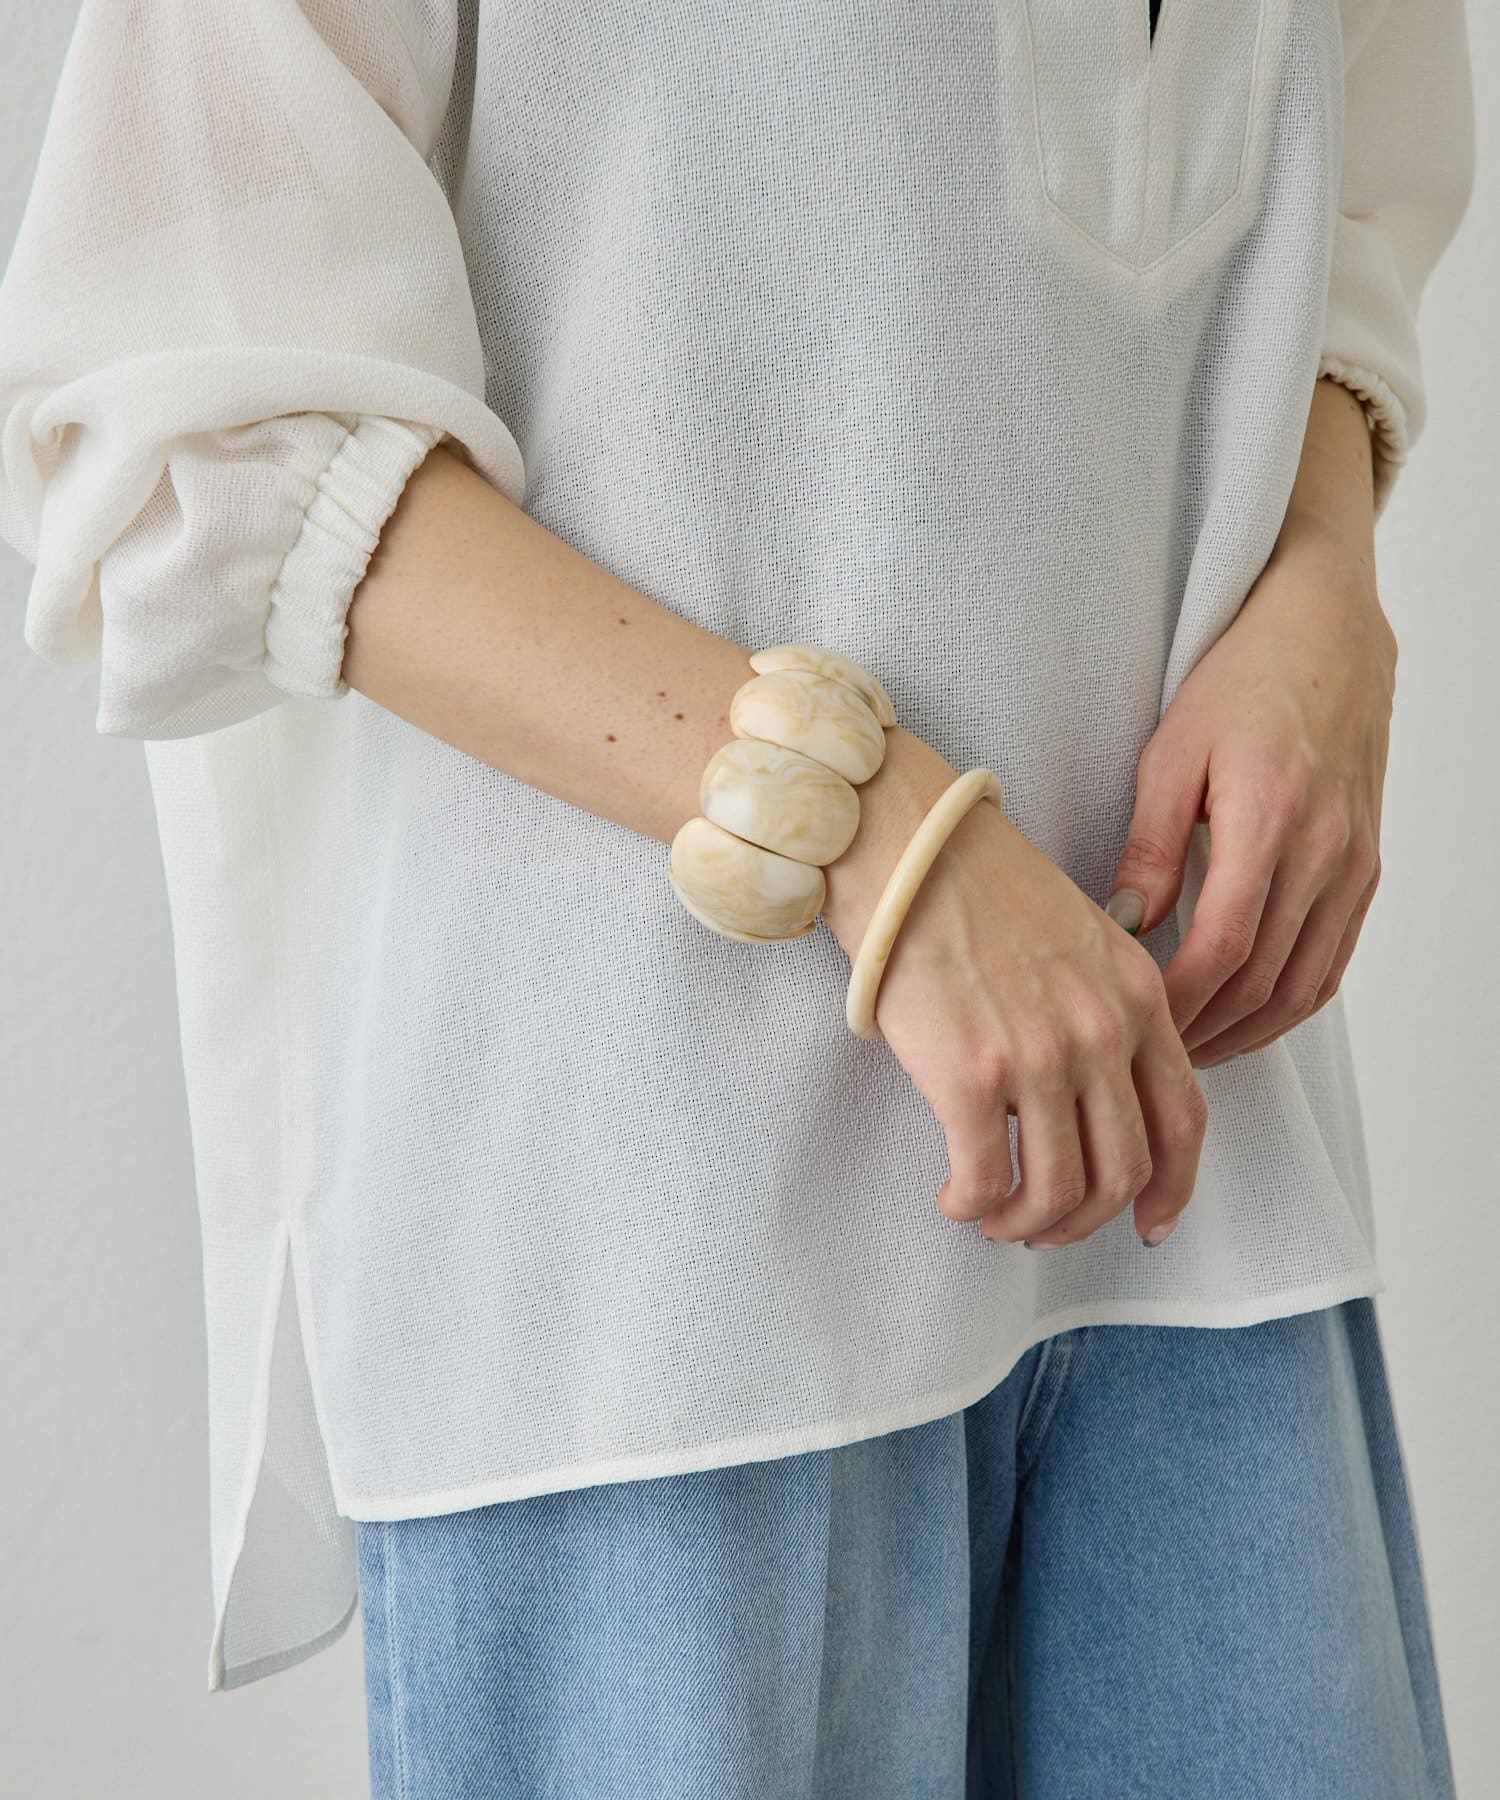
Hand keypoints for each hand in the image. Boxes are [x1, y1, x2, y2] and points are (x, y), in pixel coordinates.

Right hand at [824, 737, 1207, 1248]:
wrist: (906, 849)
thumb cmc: (977, 885)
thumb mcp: (1081, 938)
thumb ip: (1105, 1010)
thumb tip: (1086, 1095)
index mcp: (1139, 997)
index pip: (1184, 1119)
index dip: (1172, 1189)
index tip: (1150, 1224)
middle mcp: (1103, 1033)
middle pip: (1123, 1172)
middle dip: (1085, 1220)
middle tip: (1045, 1228)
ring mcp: (1041, 1057)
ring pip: (1058, 1191)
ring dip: (1025, 1224)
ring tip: (993, 1217)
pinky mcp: (971, 1076)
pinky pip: (986, 1178)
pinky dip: (971, 1205)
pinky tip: (954, 1197)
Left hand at [1105, 399, 1392, 1065]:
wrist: (1330, 633)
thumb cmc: (1240, 680)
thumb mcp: (1173, 751)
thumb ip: (1151, 845)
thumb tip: (1125, 927)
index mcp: (1269, 817)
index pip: (1221, 948)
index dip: (1175, 1002)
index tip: (1129, 1023)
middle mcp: (1325, 850)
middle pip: (1263, 980)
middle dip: (1203, 1031)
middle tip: (1147, 1053)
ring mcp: (1355, 863)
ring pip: (1305, 984)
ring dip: (1247, 1030)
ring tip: (1189, 1050)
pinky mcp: (1367, 867)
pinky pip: (1333, 959)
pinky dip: (1289, 1003)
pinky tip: (1244, 1016)